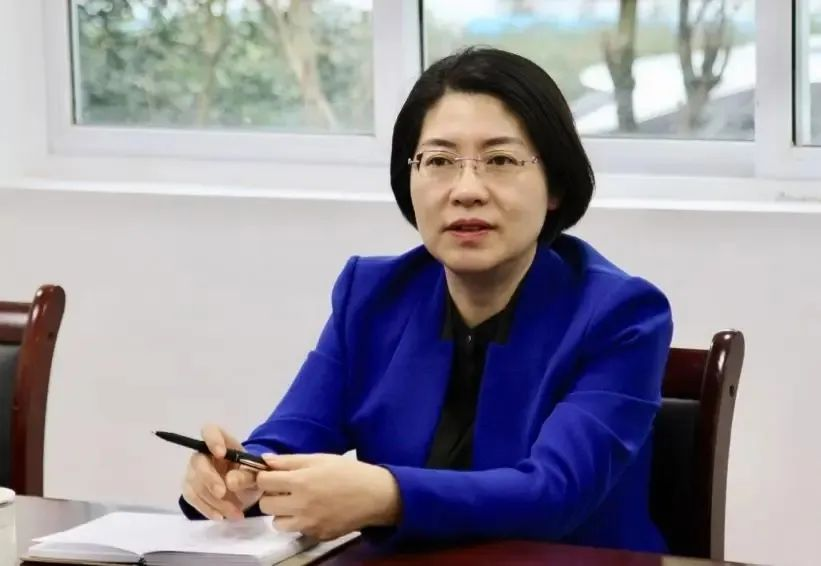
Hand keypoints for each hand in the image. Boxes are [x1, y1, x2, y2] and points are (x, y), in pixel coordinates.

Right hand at [182, 424, 262, 520]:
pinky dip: (207, 509)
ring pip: (195, 484)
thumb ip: (247, 475)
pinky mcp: (191, 489)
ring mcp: (195, 472)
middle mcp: (204, 454)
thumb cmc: (251, 476)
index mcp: (223, 442)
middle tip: (223, 494)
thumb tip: (230, 482)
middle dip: (210, 479)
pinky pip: (193, 498)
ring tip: (234, 514)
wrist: (247, 493)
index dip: (212, 440)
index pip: (210, 431)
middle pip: (198, 461)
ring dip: (213, 500)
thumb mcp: (256, 476)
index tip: (221, 454)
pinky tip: (221, 517)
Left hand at [256, 454, 400, 540]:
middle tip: (286, 489)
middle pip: (265, 504)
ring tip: (298, 503)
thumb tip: (264, 460)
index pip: (263, 482)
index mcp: (300, 482)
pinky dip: (299, 522)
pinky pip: (296, 530)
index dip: (266, 477)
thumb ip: (289, 460)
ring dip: (282, 512)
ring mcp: (308, 524)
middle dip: (272, 495)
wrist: (375, 496)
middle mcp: (300, 505)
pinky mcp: (316, 535)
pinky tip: (314, 511)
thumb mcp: (319, 459)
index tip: (273, 476)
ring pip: (276, 523)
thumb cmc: (347, 472)